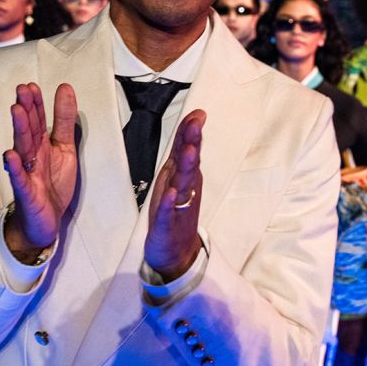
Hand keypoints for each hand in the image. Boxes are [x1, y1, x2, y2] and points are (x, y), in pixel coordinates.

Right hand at [2, 83, 78, 261]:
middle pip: (27, 130)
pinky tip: (11, 155)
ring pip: (22, 148)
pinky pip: (19, 179)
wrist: (46, 222)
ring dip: (19, 129)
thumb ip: (64, 121)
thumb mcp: (65, 148)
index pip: (37, 120)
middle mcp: (30, 156)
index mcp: (40, 145)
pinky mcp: (26, 193)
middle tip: (22, 89)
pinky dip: (15, 167)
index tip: (32, 85)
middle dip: (26, 109)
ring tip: (17, 110)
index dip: (36, 103)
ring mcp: (27, 173)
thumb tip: (65, 88)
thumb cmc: (52, 184)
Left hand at [144, 110, 205, 281]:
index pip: (188, 149)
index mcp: (186, 175)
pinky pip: (169, 212)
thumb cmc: (175, 209)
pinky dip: (169, 203)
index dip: (190, 131)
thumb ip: (183, 148)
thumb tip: (194, 121)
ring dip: (187, 168)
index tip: (198, 114)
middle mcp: (185, 188)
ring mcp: (178, 206)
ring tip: (189, 152)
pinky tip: (170, 193)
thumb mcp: (177, 174)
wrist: (176, 251)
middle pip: (190, 163)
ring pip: (183, 184)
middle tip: (196, 125)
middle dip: (193, 143)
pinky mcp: (168, 224)